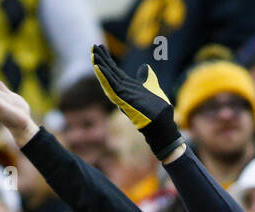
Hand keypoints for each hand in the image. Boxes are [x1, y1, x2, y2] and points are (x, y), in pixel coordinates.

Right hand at [89, 44, 182, 158]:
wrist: (161, 121)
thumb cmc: (157, 108)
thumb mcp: (151, 86)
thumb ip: (145, 77)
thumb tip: (144, 67)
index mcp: (127, 87)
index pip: (114, 71)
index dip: (107, 59)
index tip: (101, 47)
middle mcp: (121, 92)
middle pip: (108, 73)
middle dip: (100, 59)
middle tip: (93, 46)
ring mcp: (121, 96)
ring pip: (107, 78)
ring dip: (99, 66)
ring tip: (92, 54)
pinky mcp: (122, 100)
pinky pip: (111, 87)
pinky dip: (104, 77)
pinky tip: (97, 67)